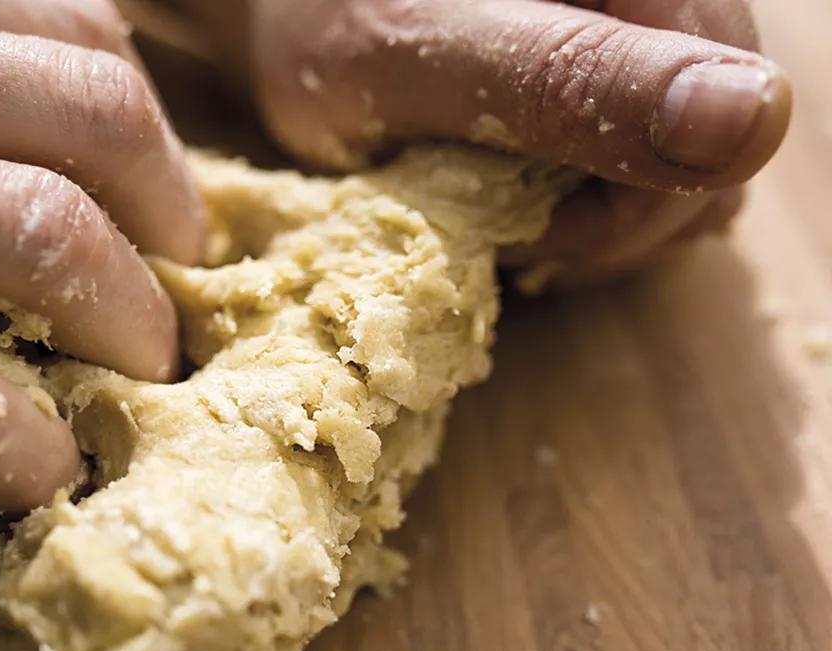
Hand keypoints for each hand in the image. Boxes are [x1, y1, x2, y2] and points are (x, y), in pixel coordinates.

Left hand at [0, 0, 203, 510]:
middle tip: (148, 360)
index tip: (55, 471)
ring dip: (163, 193)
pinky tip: (106, 133)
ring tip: (171, 241)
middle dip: (137, 323)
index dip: (30, 456)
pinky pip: (42, 1)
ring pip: (79, 102)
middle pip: (43, 234)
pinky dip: (108, 74)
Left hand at [179, 0, 790, 282]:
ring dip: (603, 223)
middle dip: (607, 225)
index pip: (718, 127)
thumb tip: (750, 121)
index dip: (618, 215)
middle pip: (715, 153)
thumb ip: (565, 83)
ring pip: (691, 168)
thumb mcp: (421, 59)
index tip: (509, 229)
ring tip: (505, 212)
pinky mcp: (627, 67)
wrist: (298, 6)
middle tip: (496, 225)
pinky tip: (526, 200)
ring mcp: (652, 34)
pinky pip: (656, 162)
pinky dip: (595, 206)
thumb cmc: (328, 23)